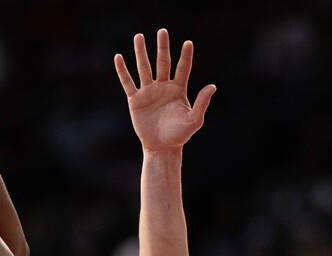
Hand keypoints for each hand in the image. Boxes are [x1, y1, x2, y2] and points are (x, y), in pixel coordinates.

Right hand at [115, 29, 215, 152]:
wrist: (162, 147)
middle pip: (163, 62)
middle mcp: (163, 87)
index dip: (186, 56)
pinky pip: (128, 82)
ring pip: (144, 68)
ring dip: (141, 52)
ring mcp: (149, 92)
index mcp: (178, 89)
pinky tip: (118, 57)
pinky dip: (122, 71)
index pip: (183, 68)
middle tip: (162, 31)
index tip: (188, 43)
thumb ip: (202, 103)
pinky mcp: (136, 100)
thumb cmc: (180, 135)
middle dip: (162, 47)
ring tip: (138, 36)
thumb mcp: (194, 120)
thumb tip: (213, 86)